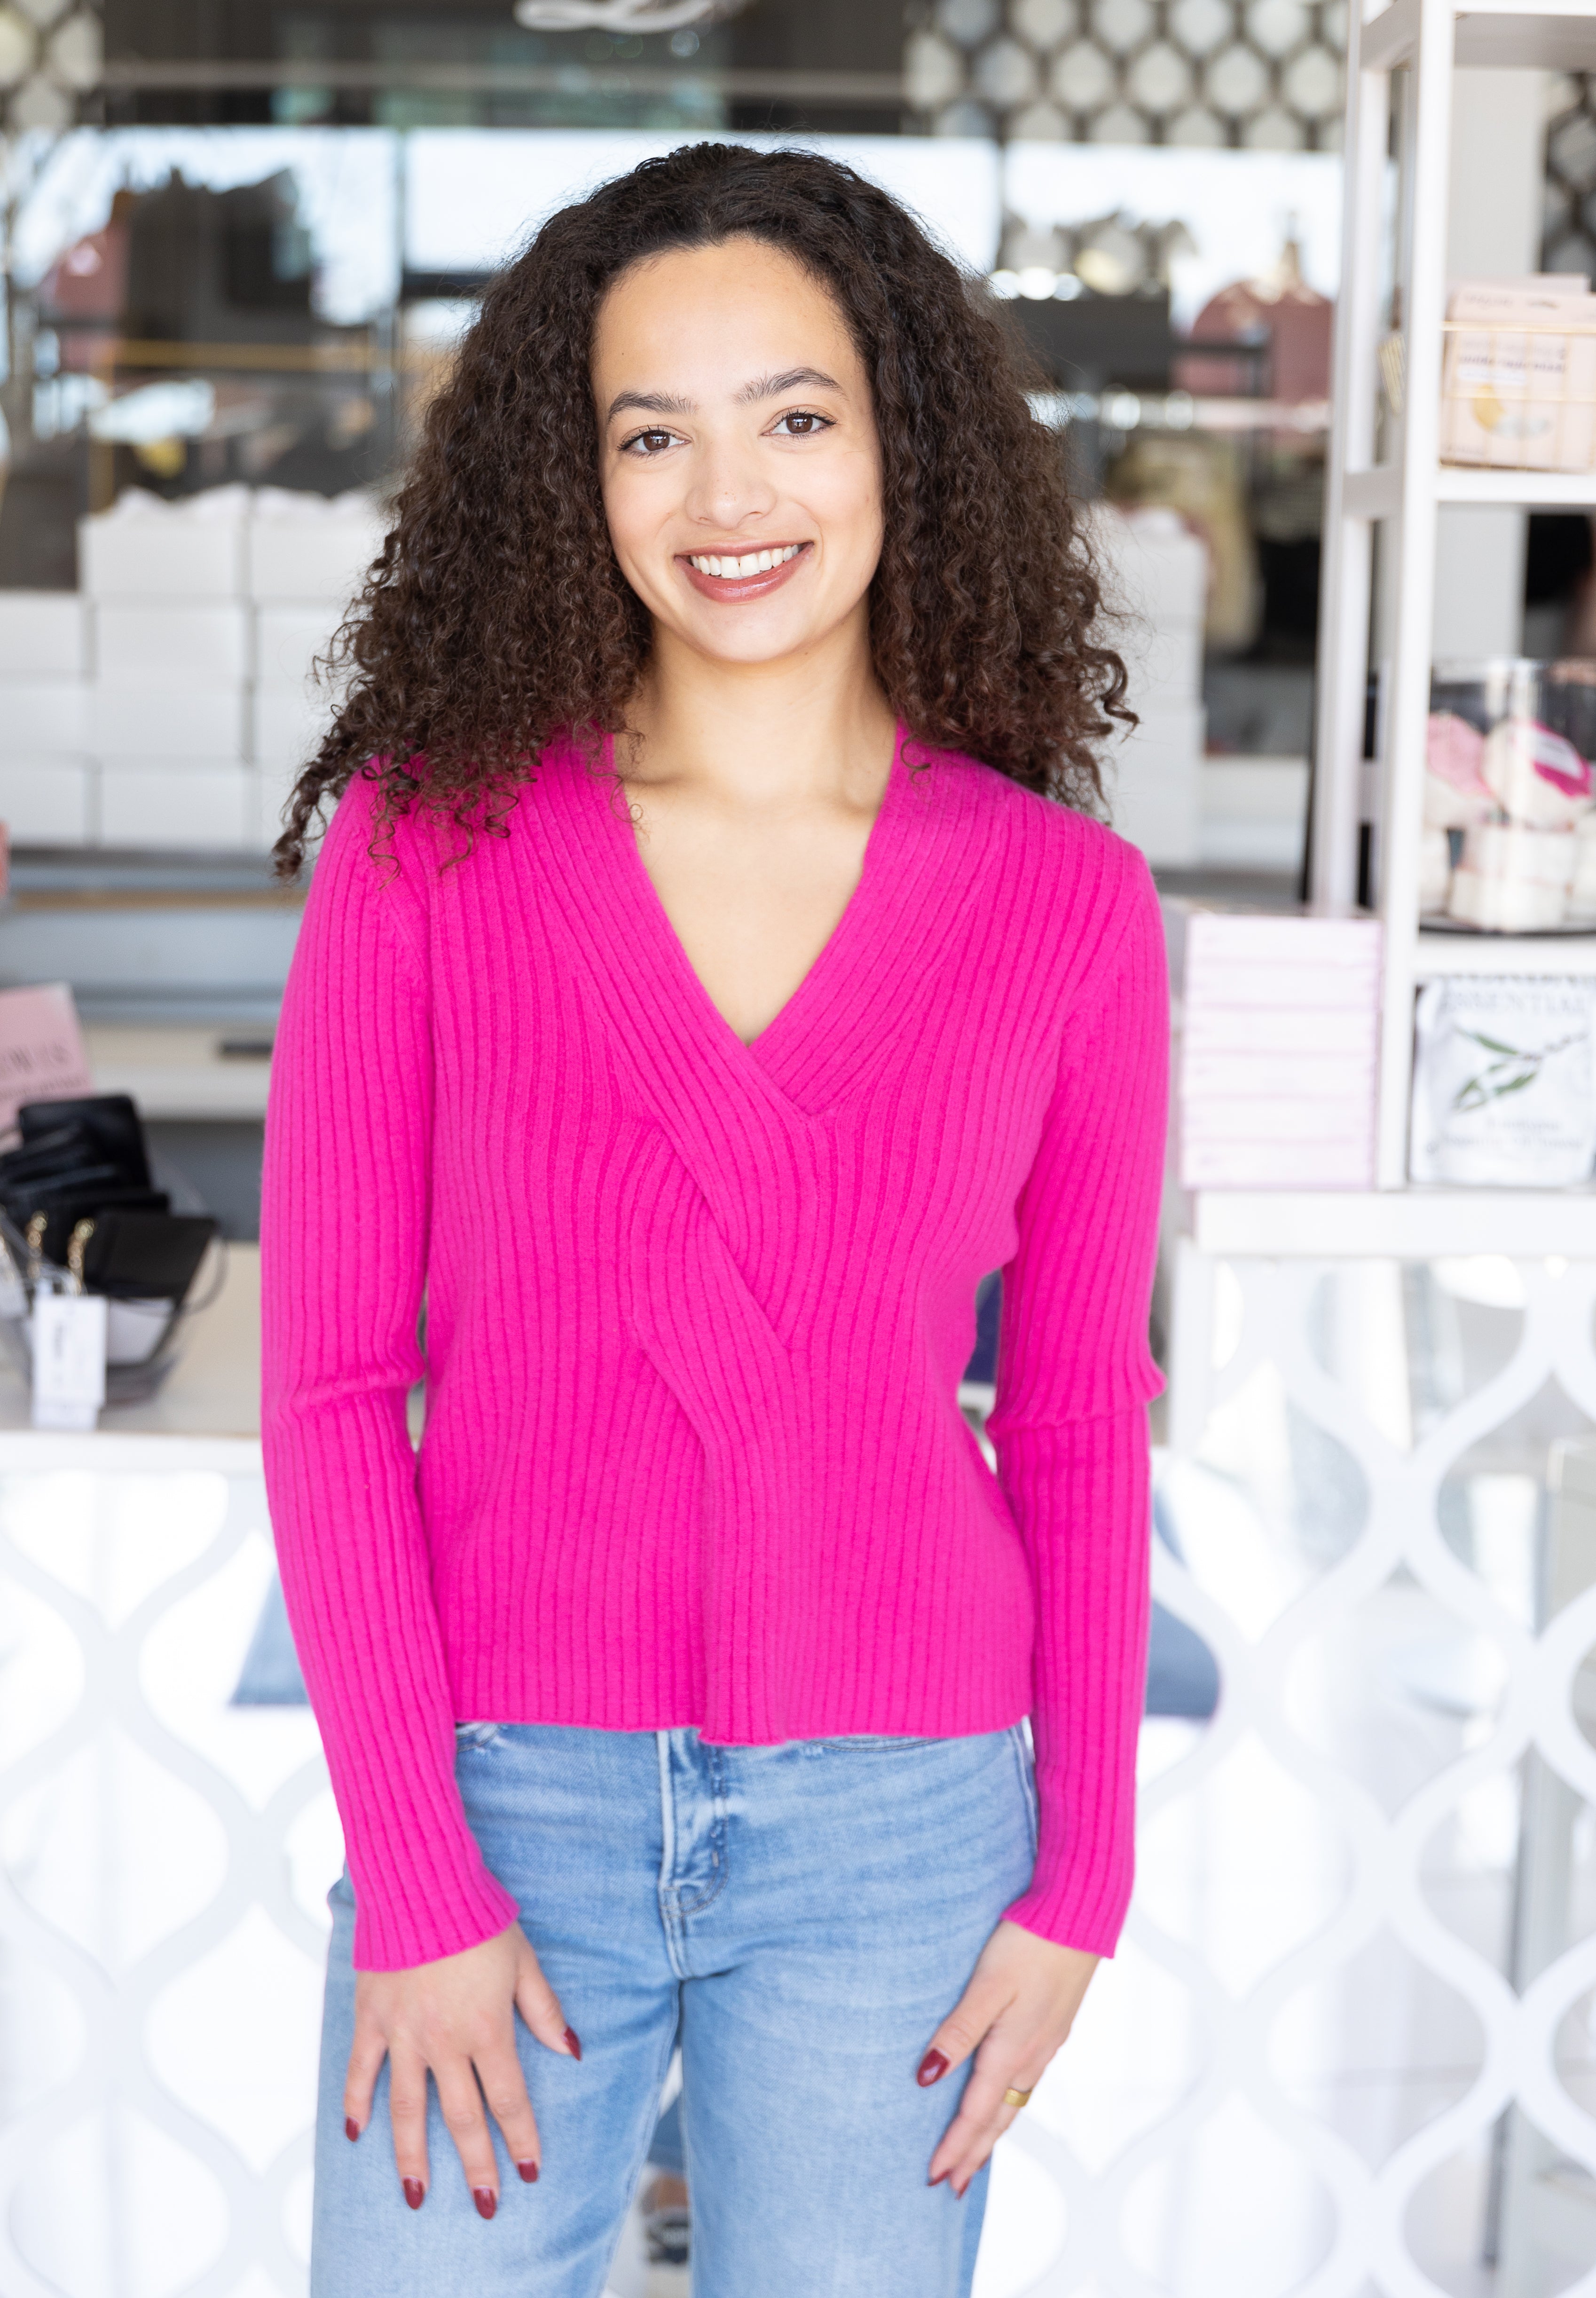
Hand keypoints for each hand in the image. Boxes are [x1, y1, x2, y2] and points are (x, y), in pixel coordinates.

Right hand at [344, 1921, 578, 2217]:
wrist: (422, 1882)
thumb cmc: (478, 1918)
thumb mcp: (523, 1961)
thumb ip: (543, 2010)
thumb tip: (571, 2051)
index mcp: (487, 2029)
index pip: (508, 2100)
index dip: (521, 2139)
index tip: (530, 2171)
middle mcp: (445, 2042)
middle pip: (462, 2118)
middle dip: (476, 2165)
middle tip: (485, 2205)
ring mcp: (404, 2034)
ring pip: (408, 2110)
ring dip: (413, 2157)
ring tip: (416, 2194)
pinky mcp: (372, 2019)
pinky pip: (362, 2072)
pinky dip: (357, 2105)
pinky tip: (356, 2135)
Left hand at [918, 1919, 1097, 2195]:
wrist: (1080, 1915)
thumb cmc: (1030, 1943)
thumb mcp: (987, 1985)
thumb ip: (958, 2031)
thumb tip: (927, 2077)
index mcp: (1013, 2048)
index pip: (976, 2112)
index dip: (954, 2146)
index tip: (933, 2177)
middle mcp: (1033, 2053)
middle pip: (999, 2117)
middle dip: (975, 2154)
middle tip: (954, 2186)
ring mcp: (1047, 2041)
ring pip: (1016, 2100)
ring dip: (993, 2132)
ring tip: (976, 2155)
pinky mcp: (1053, 2024)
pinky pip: (1028, 2079)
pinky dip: (1010, 2102)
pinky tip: (1006, 2097)